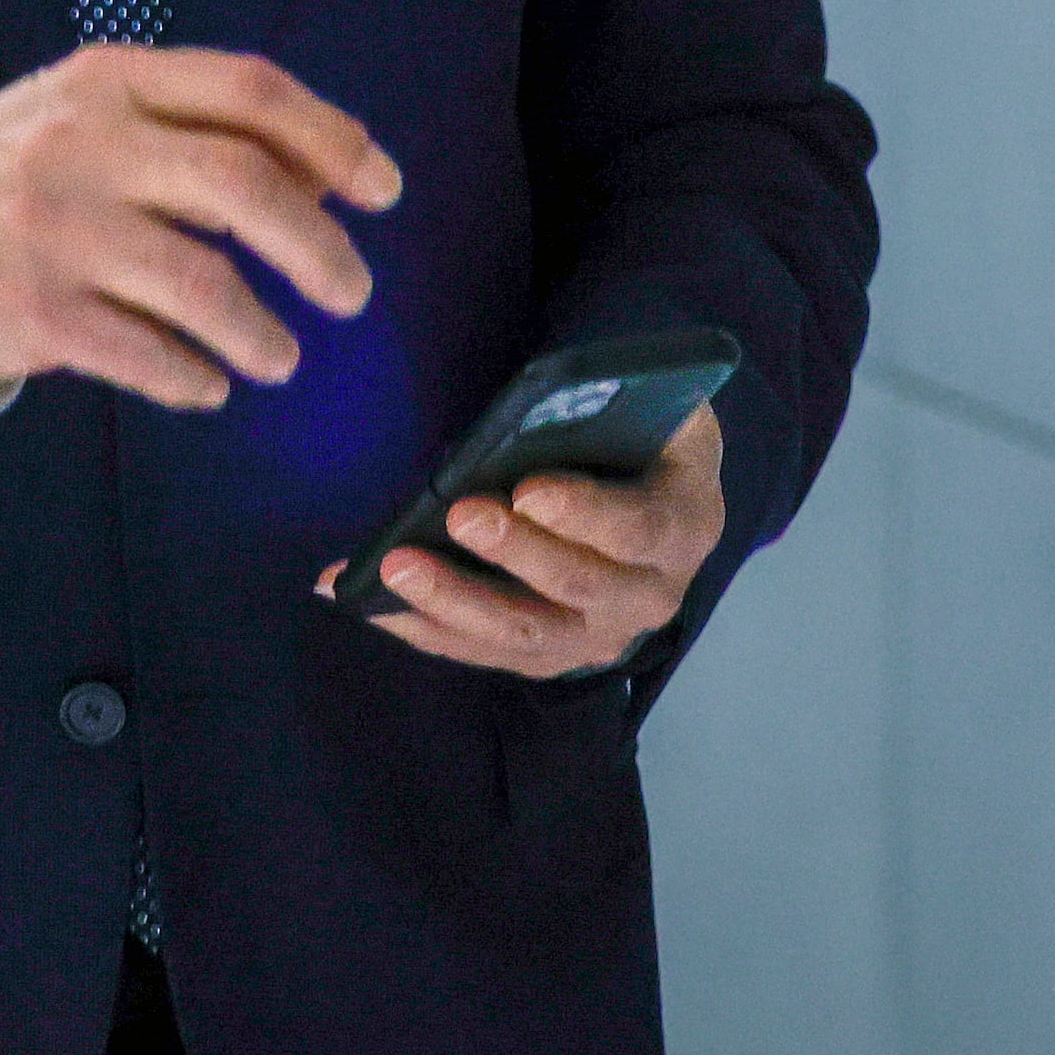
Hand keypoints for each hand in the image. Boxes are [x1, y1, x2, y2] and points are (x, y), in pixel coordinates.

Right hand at [0, 46, 402, 410]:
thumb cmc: (23, 177)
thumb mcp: (95, 118)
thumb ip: (197, 128)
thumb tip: (333, 172)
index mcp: (112, 80)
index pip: (248, 90)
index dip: (333, 139)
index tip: (384, 190)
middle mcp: (84, 143)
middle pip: (241, 183)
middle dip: (318, 245)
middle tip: (353, 292)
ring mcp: (54, 228)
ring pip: (202, 283)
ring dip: (262, 332)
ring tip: (281, 357)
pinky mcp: (32, 311)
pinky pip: (145, 354)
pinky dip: (192, 377)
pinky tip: (206, 383)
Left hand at [327, 406, 726, 681]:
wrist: (656, 499)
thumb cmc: (644, 440)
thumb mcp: (656, 411)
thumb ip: (618, 407)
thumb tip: (550, 397)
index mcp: (685, 526)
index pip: (636, 528)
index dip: (583, 513)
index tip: (529, 489)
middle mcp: (651, 596)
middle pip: (576, 585)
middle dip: (512, 552)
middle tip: (457, 514)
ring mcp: (599, 636)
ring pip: (524, 631)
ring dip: (455, 600)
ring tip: (394, 564)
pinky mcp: (550, 656)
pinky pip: (483, 651)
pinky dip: (424, 628)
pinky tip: (369, 603)